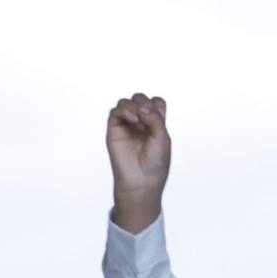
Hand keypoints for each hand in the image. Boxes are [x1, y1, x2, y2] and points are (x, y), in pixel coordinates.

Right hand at [107, 94, 170, 230]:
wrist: (141, 179)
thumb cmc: (155, 162)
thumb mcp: (162, 137)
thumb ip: (155, 119)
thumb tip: (142, 107)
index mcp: (155, 124)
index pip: (155, 102)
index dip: (156, 104)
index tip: (160, 117)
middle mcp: (140, 123)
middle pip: (139, 98)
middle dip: (144, 102)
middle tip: (148, 118)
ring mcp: (126, 125)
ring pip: (125, 102)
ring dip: (134, 106)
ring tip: (139, 122)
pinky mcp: (114, 130)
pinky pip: (115, 111)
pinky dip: (124, 111)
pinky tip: (133, 121)